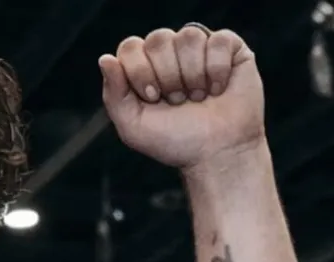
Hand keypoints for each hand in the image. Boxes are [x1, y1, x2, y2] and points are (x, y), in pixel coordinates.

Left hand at [100, 26, 264, 170]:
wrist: (215, 153)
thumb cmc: (174, 142)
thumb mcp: (133, 127)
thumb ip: (114, 95)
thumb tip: (104, 59)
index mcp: (143, 67)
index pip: (130, 47)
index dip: (139, 71)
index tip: (152, 97)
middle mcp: (170, 53)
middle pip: (158, 39)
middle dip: (167, 77)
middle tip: (177, 102)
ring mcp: (199, 47)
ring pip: (188, 36)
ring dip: (192, 76)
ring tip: (198, 98)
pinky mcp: (229, 47)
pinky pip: (218, 40)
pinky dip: (217, 71)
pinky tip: (218, 89)